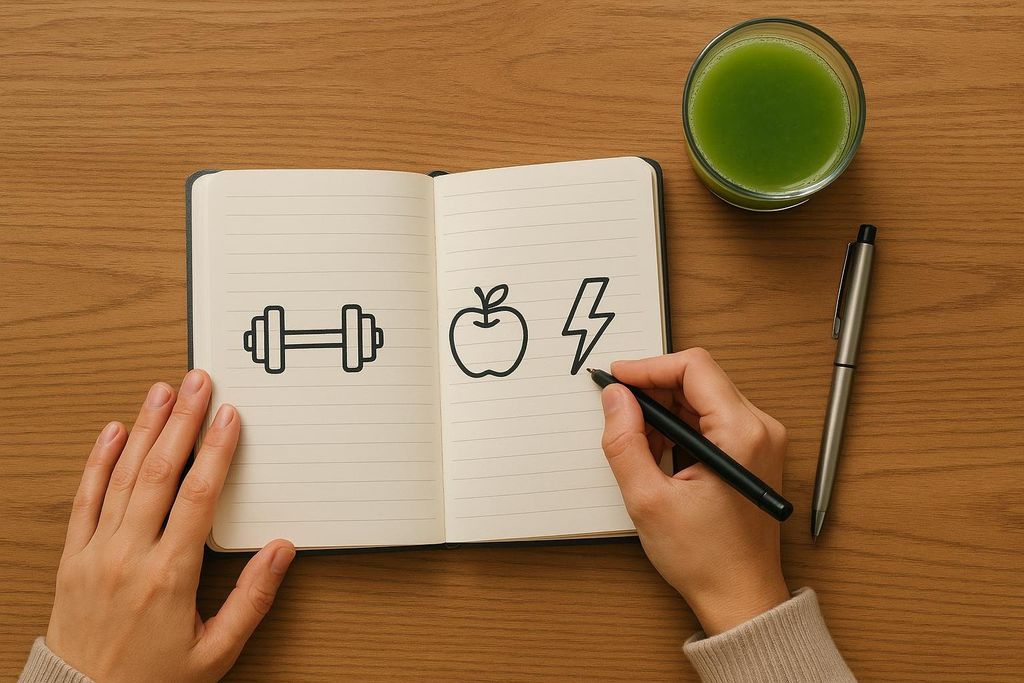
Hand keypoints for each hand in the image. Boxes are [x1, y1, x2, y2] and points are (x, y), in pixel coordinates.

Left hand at [46, 370, 294, 681]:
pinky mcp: (72, 558)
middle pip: (159, 473)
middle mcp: (128, 556)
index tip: (228, 417)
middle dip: (181, 421)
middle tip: (196, 383)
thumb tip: (281, 551)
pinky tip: (111, 432)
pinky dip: (97, 462)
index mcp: (169, 576)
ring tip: (160, 392)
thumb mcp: (216, 651)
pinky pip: (85, 499)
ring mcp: (96, 553)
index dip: (216, 451)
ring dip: (143, 429)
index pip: (197, 497)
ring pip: (122, 477)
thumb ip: (253, 598)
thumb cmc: (152, 681)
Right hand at [599, 348, 790, 635]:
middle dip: (654, 388)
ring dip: (665, 409)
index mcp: (741, 433)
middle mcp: (760, 429)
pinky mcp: (754, 453)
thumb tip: (615, 398)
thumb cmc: (706, 558)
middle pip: (700, 379)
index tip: (617, 379)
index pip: (694, 367)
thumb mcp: (648, 499)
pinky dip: (680, 426)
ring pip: (704, 398)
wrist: (741, 597)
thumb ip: (625, 441)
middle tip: (618, 408)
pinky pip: (713, 420)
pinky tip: (656, 451)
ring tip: (635, 439)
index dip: (648, 367)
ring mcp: (760, 440)